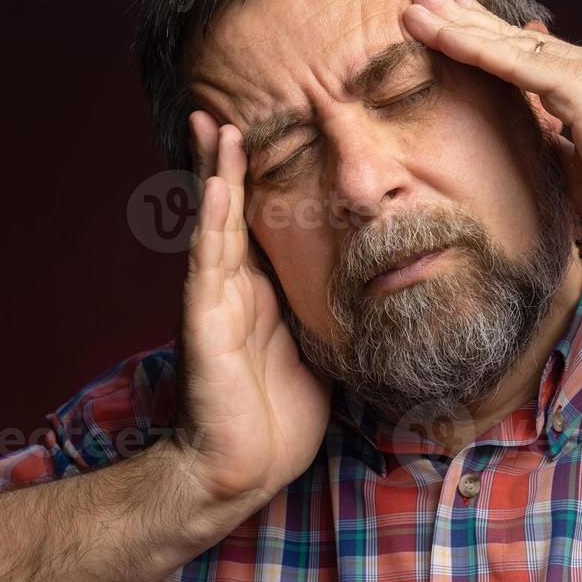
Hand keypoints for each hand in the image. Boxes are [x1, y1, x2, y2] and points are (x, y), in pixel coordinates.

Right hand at [172, 112, 332, 509]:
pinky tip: (215, 187)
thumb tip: (375, 293)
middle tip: (217, 111)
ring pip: (214, 226)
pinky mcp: (206, 325)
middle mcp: (232, 290)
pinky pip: (209, 266)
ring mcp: (215, 304)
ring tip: (217, 128)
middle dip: (224, 162)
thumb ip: (330, 317)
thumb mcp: (318, 354)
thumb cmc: (278, 420)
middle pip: (227, 211)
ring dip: (216, 175)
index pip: (255, 224)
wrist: (241, 471)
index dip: (253, 180)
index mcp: (259, 295)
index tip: (259, 134)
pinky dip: (212, 223)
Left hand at [401, 0, 581, 252]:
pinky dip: (470, 44)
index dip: (484, 35)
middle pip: (508, 36)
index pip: (523, 56)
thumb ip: (556, 147)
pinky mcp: (578, 85)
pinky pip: (510, 62)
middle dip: (462, 13)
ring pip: (503, 41)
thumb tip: (535, 140)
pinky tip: (436, 31)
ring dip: (454, 19)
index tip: (451, 19)